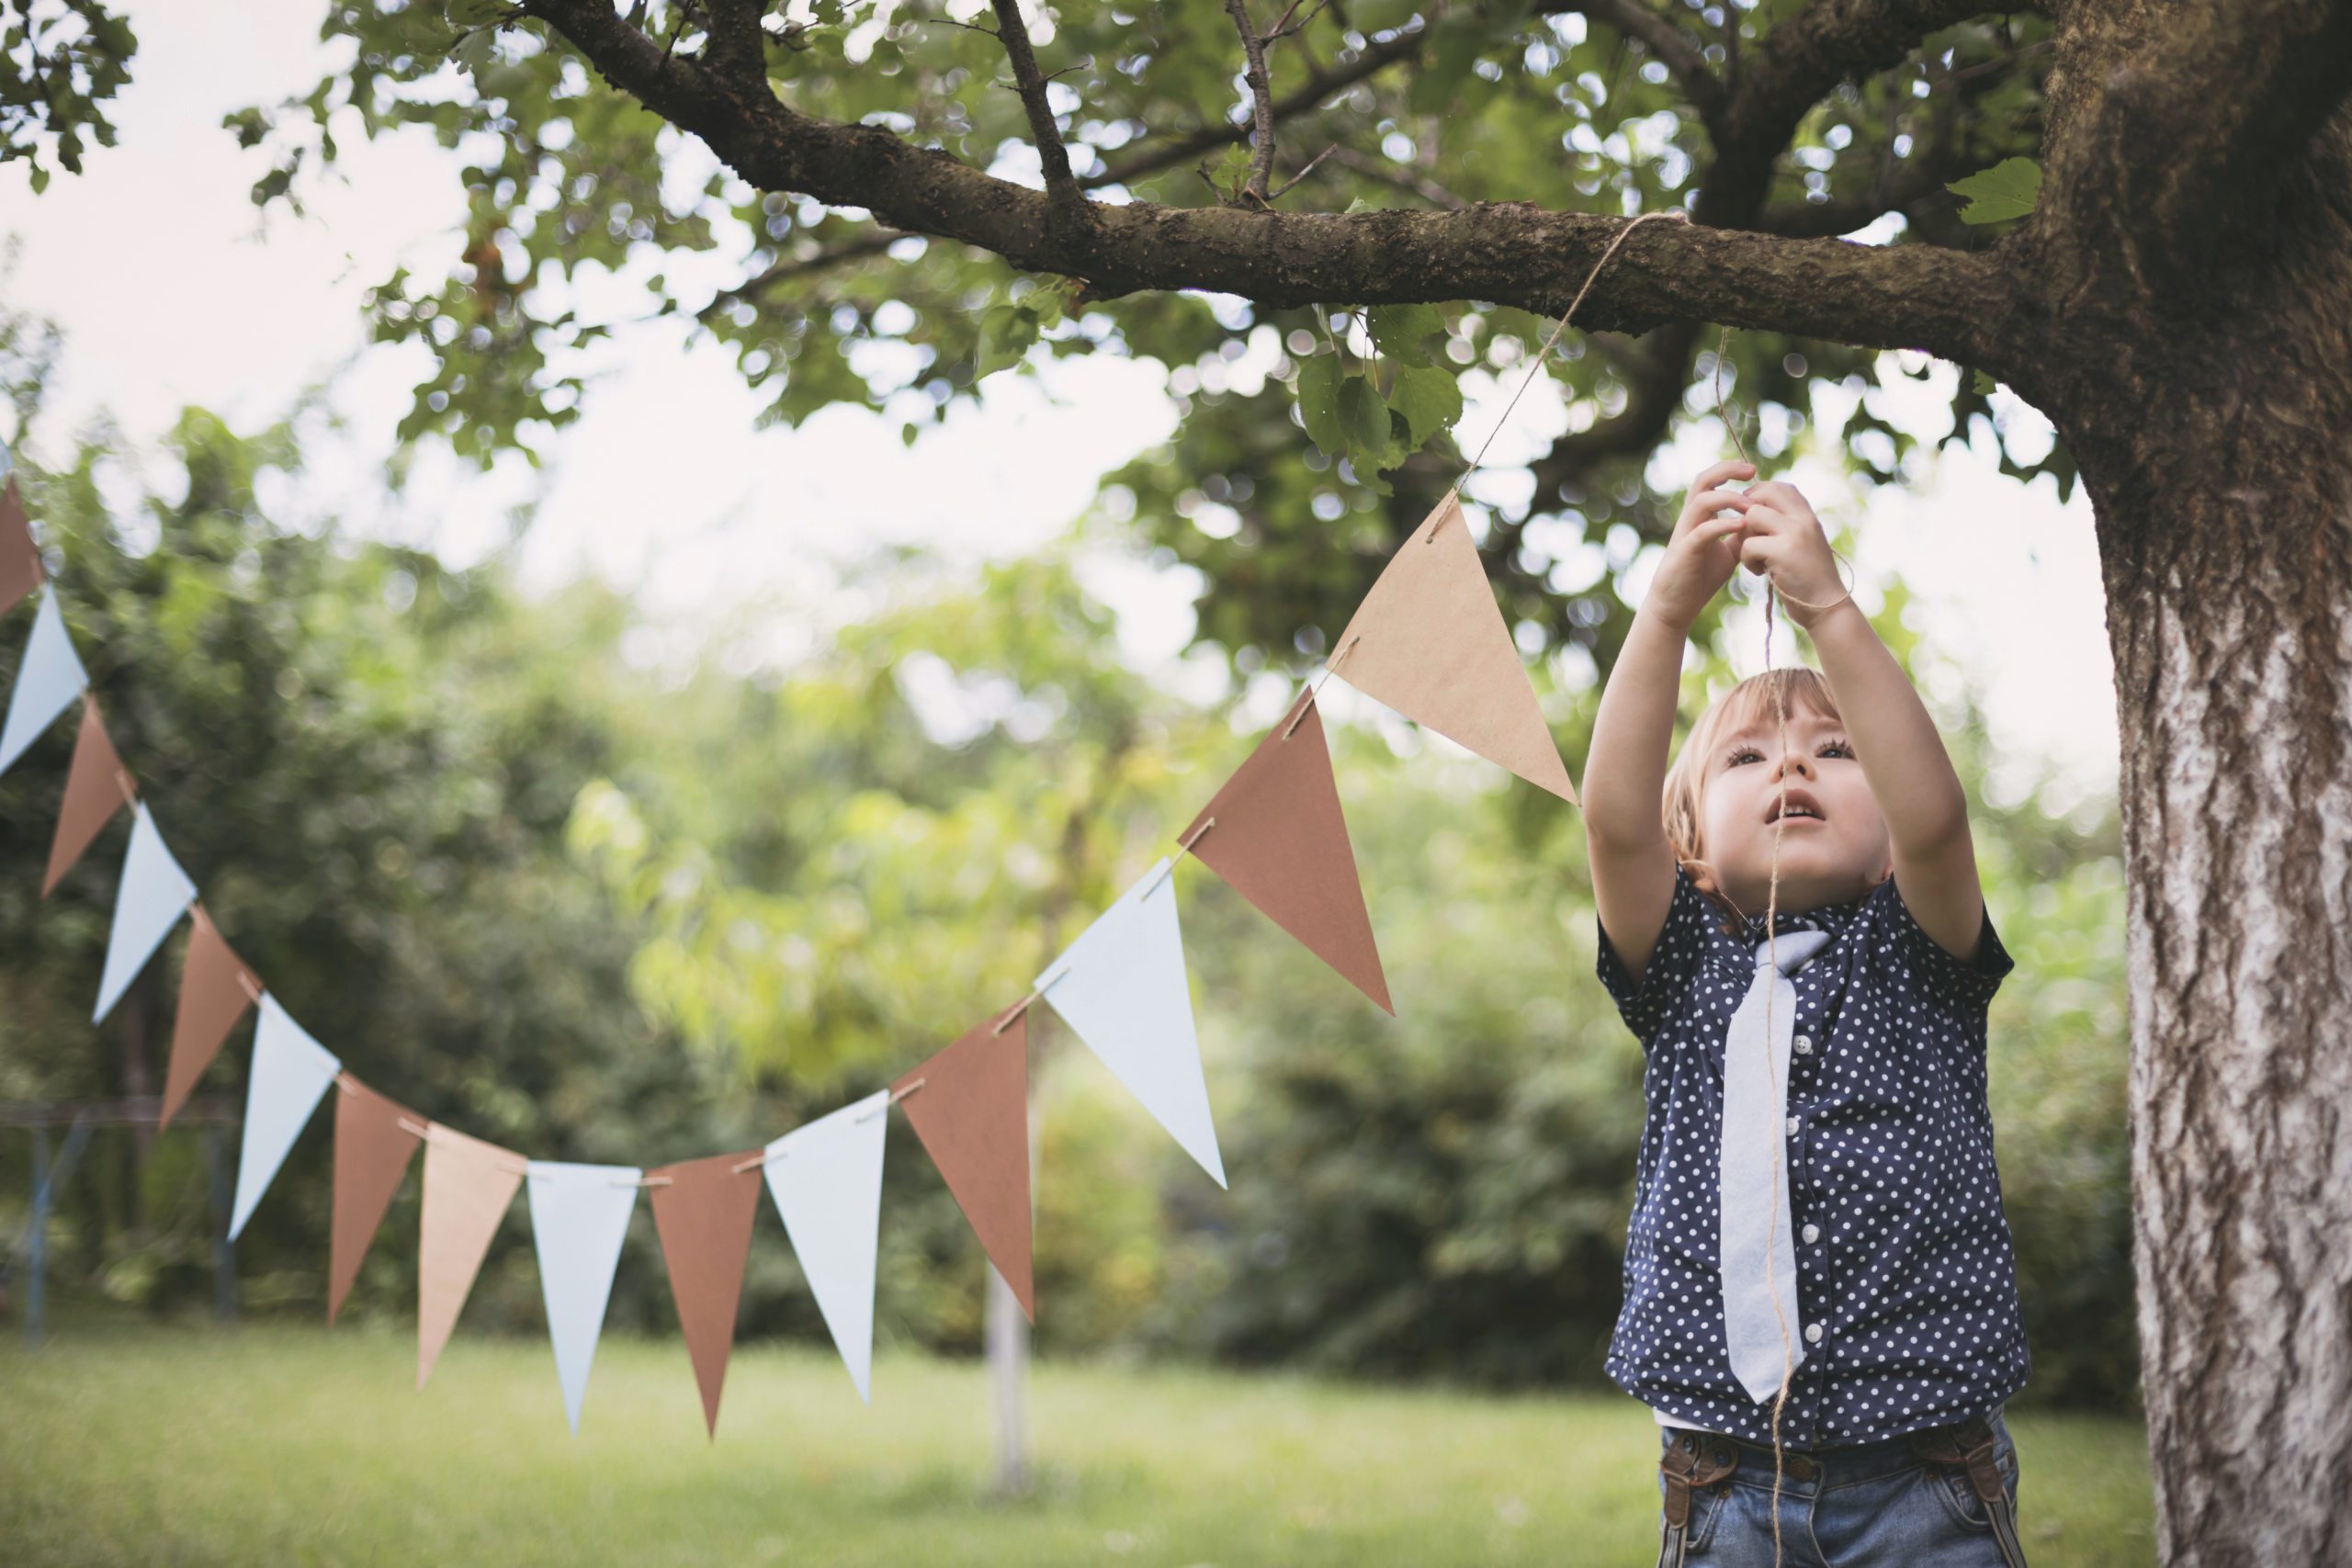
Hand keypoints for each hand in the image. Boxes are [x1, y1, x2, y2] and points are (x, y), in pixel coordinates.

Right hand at [1643, 458, 1757, 629]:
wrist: (1677, 604)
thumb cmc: (1701, 577)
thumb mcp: (1728, 551)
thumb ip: (1741, 534)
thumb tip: (1763, 521)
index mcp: (1700, 516)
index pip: (1711, 481)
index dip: (1731, 470)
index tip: (1755, 471)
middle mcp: (1690, 519)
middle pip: (1702, 480)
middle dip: (1727, 470)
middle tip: (1753, 471)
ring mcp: (1686, 534)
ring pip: (1701, 501)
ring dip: (1729, 499)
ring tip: (1751, 506)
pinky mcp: (1686, 552)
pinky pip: (1703, 531)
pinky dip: (1723, 525)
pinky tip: (1741, 526)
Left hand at [1732, 480, 1847, 626]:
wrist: (1826, 607)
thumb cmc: (1808, 578)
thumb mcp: (1802, 543)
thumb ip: (1786, 524)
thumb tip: (1755, 506)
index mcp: (1807, 515)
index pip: (1779, 486)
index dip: (1758, 496)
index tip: (1752, 519)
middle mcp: (1803, 519)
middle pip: (1762, 494)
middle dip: (1746, 514)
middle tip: (1750, 537)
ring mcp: (1795, 533)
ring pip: (1751, 517)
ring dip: (1746, 539)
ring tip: (1758, 558)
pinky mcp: (1783, 552)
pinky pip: (1748, 545)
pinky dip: (1748, 561)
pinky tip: (1762, 573)